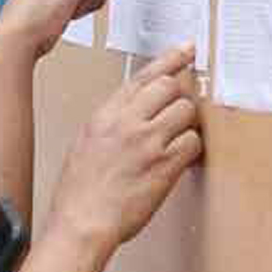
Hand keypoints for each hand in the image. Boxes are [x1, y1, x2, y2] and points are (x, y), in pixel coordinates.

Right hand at [50, 44, 201, 250]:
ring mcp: (147, 143)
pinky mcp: (164, 165)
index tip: (186, 50)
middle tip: (181, 106)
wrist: (82, 222)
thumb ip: (110, 123)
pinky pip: (193, 142)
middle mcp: (126, 123)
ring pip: (186, 111)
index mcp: (104, 115)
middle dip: (180, 94)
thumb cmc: (79, 192)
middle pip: (170, 87)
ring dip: (187, 123)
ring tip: (175, 139)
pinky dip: (191, 148)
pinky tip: (179, 157)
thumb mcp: (84, 144)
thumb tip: (133, 112)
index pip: (143, 76)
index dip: (170, 60)